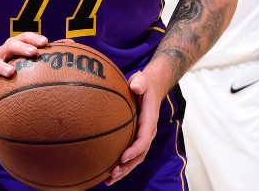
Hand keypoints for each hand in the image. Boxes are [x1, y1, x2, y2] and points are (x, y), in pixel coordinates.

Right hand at [0, 32, 48, 106]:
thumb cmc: (13, 65)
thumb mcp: (26, 58)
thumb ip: (46, 52)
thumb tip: (72, 44)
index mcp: (14, 46)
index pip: (24, 37)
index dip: (34, 38)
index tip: (46, 42)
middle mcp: (2, 53)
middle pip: (11, 45)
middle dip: (22, 48)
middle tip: (33, 53)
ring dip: (2, 66)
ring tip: (11, 73)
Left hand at [106, 66, 167, 185]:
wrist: (151, 86)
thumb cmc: (144, 83)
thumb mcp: (143, 80)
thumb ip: (140, 82)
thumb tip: (135, 86)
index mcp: (149, 119)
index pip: (144, 138)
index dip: (135, 149)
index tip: (123, 157)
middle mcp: (147, 131)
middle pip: (140, 154)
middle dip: (128, 166)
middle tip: (113, 174)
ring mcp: (142, 135)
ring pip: (135, 158)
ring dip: (124, 170)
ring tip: (109, 179)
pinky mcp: (135, 136)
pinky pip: (130, 154)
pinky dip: (121, 164)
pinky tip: (107, 171)